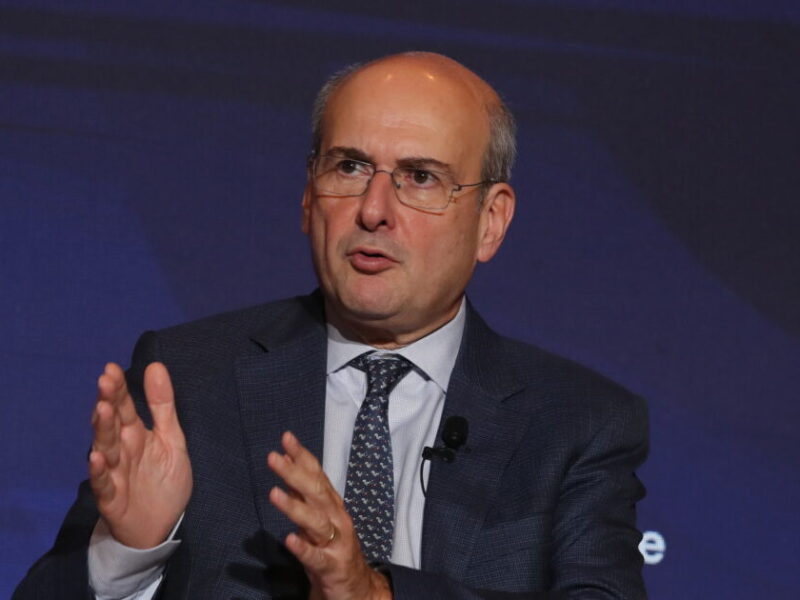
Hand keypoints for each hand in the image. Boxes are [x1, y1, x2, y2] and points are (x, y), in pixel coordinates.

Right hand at [88, 362, 191, 548]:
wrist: (161, 526)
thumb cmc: (163, 480)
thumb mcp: (172, 439)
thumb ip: (163, 406)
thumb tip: (156, 366)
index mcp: (135, 435)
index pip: (124, 407)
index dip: (118, 389)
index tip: (111, 369)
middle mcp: (121, 451)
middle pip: (112, 424)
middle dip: (108, 402)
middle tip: (105, 381)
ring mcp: (114, 474)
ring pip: (105, 449)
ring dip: (102, 430)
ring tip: (102, 410)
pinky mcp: (112, 498)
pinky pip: (103, 484)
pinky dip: (99, 471)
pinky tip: (97, 456)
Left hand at [268, 431, 391, 599]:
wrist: (358, 590)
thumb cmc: (334, 552)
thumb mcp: (318, 521)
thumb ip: (304, 498)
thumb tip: (288, 472)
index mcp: (332, 506)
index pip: (317, 475)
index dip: (302, 456)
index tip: (286, 439)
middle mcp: (336, 519)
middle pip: (316, 492)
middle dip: (294, 473)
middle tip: (274, 458)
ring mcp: (336, 543)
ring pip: (316, 521)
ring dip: (294, 506)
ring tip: (274, 494)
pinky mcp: (332, 567)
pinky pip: (316, 557)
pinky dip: (303, 548)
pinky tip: (289, 539)